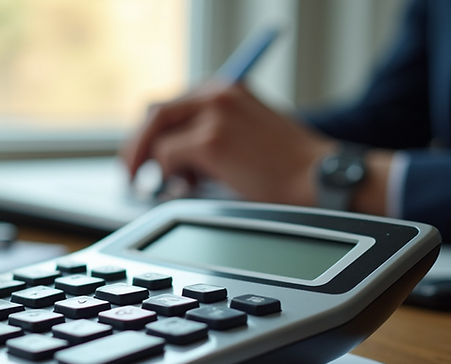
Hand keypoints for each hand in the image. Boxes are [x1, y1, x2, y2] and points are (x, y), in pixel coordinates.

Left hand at [122, 83, 336, 205]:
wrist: (318, 179)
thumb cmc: (289, 167)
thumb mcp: (248, 134)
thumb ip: (213, 132)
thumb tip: (171, 155)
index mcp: (228, 89)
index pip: (173, 103)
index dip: (152, 130)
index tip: (142, 153)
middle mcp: (218, 94)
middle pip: (156, 112)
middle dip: (139, 144)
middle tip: (132, 172)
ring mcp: (213, 114)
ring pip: (157, 133)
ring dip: (153, 162)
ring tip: (163, 184)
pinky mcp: (210, 140)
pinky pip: (166, 157)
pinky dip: (168, 176)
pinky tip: (187, 188)